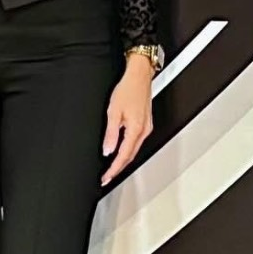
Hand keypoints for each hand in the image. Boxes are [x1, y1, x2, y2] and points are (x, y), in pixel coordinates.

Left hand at [101, 54, 154, 186]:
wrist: (139, 76)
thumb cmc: (127, 89)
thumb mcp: (113, 111)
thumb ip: (111, 134)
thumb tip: (107, 150)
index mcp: (136, 129)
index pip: (123, 156)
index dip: (114, 169)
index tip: (106, 177)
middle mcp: (144, 131)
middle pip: (130, 156)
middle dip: (118, 168)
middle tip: (107, 177)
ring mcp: (146, 127)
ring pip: (133, 150)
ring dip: (123, 160)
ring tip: (111, 169)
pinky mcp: (145, 124)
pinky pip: (135, 142)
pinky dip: (127, 150)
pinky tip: (120, 152)